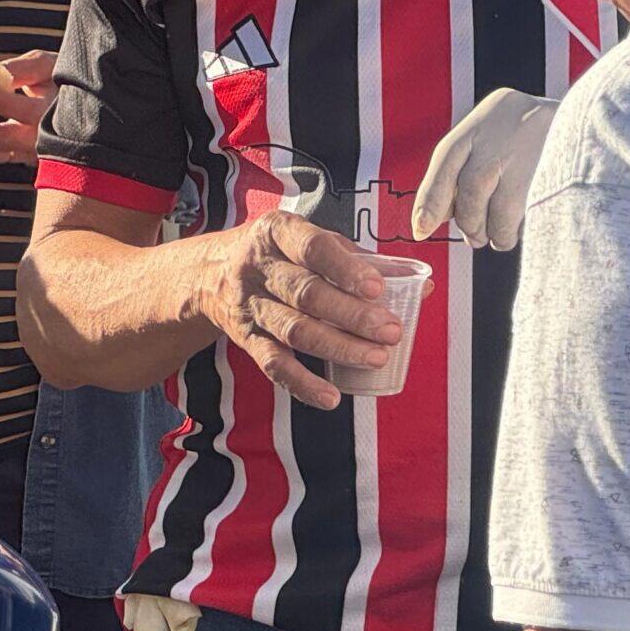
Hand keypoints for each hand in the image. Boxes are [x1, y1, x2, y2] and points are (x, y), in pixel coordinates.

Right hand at [196, 211, 399, 409]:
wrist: (209, 274)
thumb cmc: (279, 255)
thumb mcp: (311, 242)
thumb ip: (363, 261)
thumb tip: (420, 283)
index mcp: (278, 233)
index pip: (313, 248)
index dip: (346, 269)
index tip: (378, 288)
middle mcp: (259, 268)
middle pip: (306, 293)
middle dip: (352, 315)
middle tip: (391, 331)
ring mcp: (250, 305)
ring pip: (294, 330)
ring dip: (337, 347)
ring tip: (376, 358)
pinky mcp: (246, 339)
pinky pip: (273, 364)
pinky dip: (302, 383)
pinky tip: (330, 397)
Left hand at [415, 88, 558, 251]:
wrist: (595, 119)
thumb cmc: (533, 137)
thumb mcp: (494, 137)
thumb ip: (463, 170)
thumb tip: (431, 219)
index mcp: (485, 117)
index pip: (446, 157)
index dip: (430, 199)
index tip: (421, 228)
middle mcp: (509, 129)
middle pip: (472, 187)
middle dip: (468, 220)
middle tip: (472, 236)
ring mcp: (537, 150)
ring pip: (500, 206)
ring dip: (492, 230)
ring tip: (495, 236)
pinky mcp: (558, 176)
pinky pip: (527, 214)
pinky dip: (514, 230)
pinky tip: (514, 231)